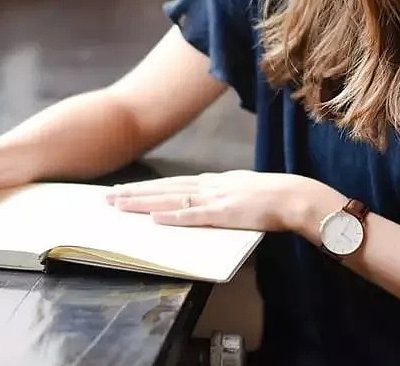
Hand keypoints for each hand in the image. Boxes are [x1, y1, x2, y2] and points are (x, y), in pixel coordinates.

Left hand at [105, 170, 316, 232]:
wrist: (292, 196)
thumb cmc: (269, 197)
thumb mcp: (238, 190)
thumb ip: (219, 195)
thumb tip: (203, 201)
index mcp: (210, 182)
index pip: (170, 184)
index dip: (145, 188)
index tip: (123, 190)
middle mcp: (207, 186)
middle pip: (163, 189)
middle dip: (133, 193)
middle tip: (107, 197)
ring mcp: (213, 198)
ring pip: (170, 199)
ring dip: (143, 202)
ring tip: (120, 205)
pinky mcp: (223, 213)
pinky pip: (193, 216)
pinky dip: (172, 216)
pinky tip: (154, 218)